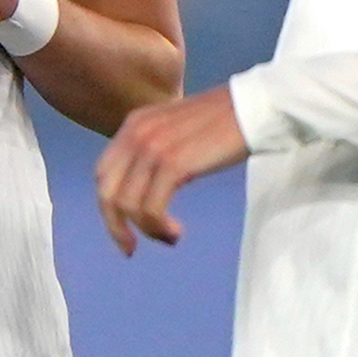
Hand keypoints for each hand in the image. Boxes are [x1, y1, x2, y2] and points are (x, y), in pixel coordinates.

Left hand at [96, 84, 250, 251]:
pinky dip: (159, 228)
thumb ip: (155, 149)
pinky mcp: (173, 163)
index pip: (103, 174)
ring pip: (128, 205)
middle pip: (107, 192)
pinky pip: (151, 208)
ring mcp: (152, 148)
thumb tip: (146, 187)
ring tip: (170, 237)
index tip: (124, 229)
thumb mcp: (176, 129)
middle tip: (132, 249)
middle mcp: (136, 134)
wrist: (254, 107)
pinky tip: (176, 232)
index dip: (109, 206)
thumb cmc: (224, 121)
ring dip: (147, 230)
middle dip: (116, 227)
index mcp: (134, 124)